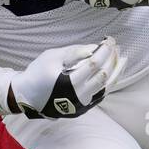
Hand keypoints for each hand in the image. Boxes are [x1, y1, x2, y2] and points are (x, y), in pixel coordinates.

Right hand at [8, 39, 125, 118]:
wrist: (26, 97)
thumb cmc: (36, 74)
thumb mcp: (52, 57)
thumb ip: (74, 52)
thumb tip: (95, 48)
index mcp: (69, 83)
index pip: (94, 64)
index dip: (104, 50)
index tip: (109, 40)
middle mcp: (79, 96)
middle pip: (103, 75)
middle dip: (111, 58)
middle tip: (115, 45)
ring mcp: (82, 104)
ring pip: (106, 87)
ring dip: (115, 71)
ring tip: (122, 58)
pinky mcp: (83, 108)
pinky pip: (101, 95)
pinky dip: (109, 83)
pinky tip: (114, 72)